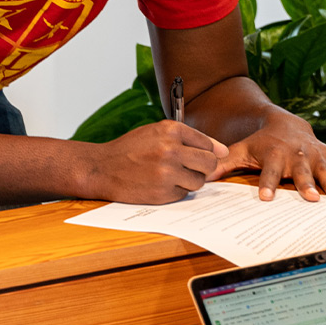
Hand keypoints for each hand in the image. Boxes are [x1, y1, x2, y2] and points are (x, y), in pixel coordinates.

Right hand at [84, 120, 227, 203]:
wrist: (102, 168)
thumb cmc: (132, 149)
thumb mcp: (157, 132)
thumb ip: (191, 138)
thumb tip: (223, 150)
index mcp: (171, 130)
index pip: (208, 144)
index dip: (204, 152)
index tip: (195, 156)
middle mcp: (171, 149)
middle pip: (210, 163)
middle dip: (203, 167)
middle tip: (187, 167)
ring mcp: (167, 172)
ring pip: (199, 181)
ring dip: (190, 180)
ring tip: (170, 174)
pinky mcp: (162, 193)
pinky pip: (184, 194)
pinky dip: (176, 191)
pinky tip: (160, 184)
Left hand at [208, 110, 325, 201]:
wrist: (284, 123)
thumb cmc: (261, 143)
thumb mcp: (241, 149)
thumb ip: (224, 164)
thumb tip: (202, 176)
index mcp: (273, 155)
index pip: (269, 172)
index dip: (268, 184)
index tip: (266, 198)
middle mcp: (295, 154)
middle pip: (300, 171)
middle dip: (305, 184)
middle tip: (311, 198)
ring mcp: (314, 153)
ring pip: (322, 168)